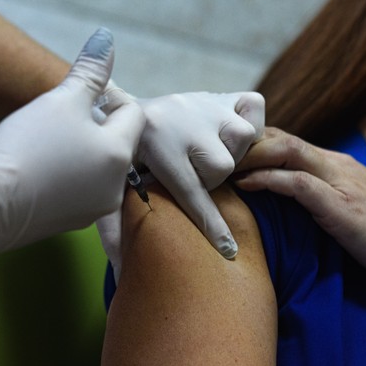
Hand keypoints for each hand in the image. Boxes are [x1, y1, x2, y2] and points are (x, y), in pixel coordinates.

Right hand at [0, 28, 144, 269]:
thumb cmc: (27, 146)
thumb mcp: (61, 100)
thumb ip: (90, 72)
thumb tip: (106, 38)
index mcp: (118, 155)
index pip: (133, 114)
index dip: (110, 97)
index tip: (81, 95)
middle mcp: (115, 187)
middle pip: (117, 142)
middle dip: (96, 124)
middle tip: (62, 118)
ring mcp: (93, 209)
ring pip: (98, 167)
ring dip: (82, 150)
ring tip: (48, 143)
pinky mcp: (70, 222)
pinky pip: (79, 190)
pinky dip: (68, 175)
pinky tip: (40, 168)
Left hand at [97, 91, 264, 281]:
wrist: (122, 111)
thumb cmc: (123, 158)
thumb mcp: (114, 188)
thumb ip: (115, 227)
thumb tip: (119, 271)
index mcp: (156, 148)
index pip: (191, 193)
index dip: (211, 224)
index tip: (228, 249)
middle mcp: (183, 123)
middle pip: (222, 166)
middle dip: (209, 177)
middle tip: (188, 170)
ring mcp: (204, 105)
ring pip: (241, 138)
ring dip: (228, 150)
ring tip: (204, 150)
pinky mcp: (217, 94)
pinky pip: (252, 107)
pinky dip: (249, 119)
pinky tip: (225, 129)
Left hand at [234, 127, 365, 286]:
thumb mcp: (336, 206)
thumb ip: (308, 195)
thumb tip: (269, 195)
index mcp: (329, 164)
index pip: (283, 139)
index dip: (249, 142)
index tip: (219, 152)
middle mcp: (332, 164)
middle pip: (279, 138)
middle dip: (242, 142)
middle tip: (210, 154)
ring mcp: (338, 181)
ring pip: (286, 150)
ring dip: (249, 155)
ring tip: (220, 166)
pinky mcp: (342, 204)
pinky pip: (298, 183)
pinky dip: (268, 179)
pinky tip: (245, 184)